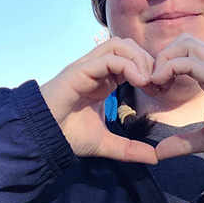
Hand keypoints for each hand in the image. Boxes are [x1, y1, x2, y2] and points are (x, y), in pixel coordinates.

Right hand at [40, 39, 157, 162]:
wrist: (43, 136)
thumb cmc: (68, 135)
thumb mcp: (106, 144)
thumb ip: (130, 149)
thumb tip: (155, 158)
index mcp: (104, 81)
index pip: (132, 60)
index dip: (149, 71)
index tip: (160, 90)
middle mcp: (97, 70)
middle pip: (129, 46)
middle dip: (148, 61)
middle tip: (157, 84)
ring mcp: (88, 67)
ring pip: (119, 44)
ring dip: (139, 59)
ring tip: (147, 81)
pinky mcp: (81, 70)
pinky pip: (109, 57)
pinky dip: (127, 64)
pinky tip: (138, 81)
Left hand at [148, 35, 203, 159]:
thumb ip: (183, 142)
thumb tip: (159, 153)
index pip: (185, 51)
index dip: (165, 65)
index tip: (156, 89)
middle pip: (182, 41)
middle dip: (162, 58)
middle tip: (155, 84)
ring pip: (184, 44)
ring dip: (165, 60)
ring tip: (159, 84)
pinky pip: (189, 62)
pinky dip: (170, 68)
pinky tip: (163, 85)